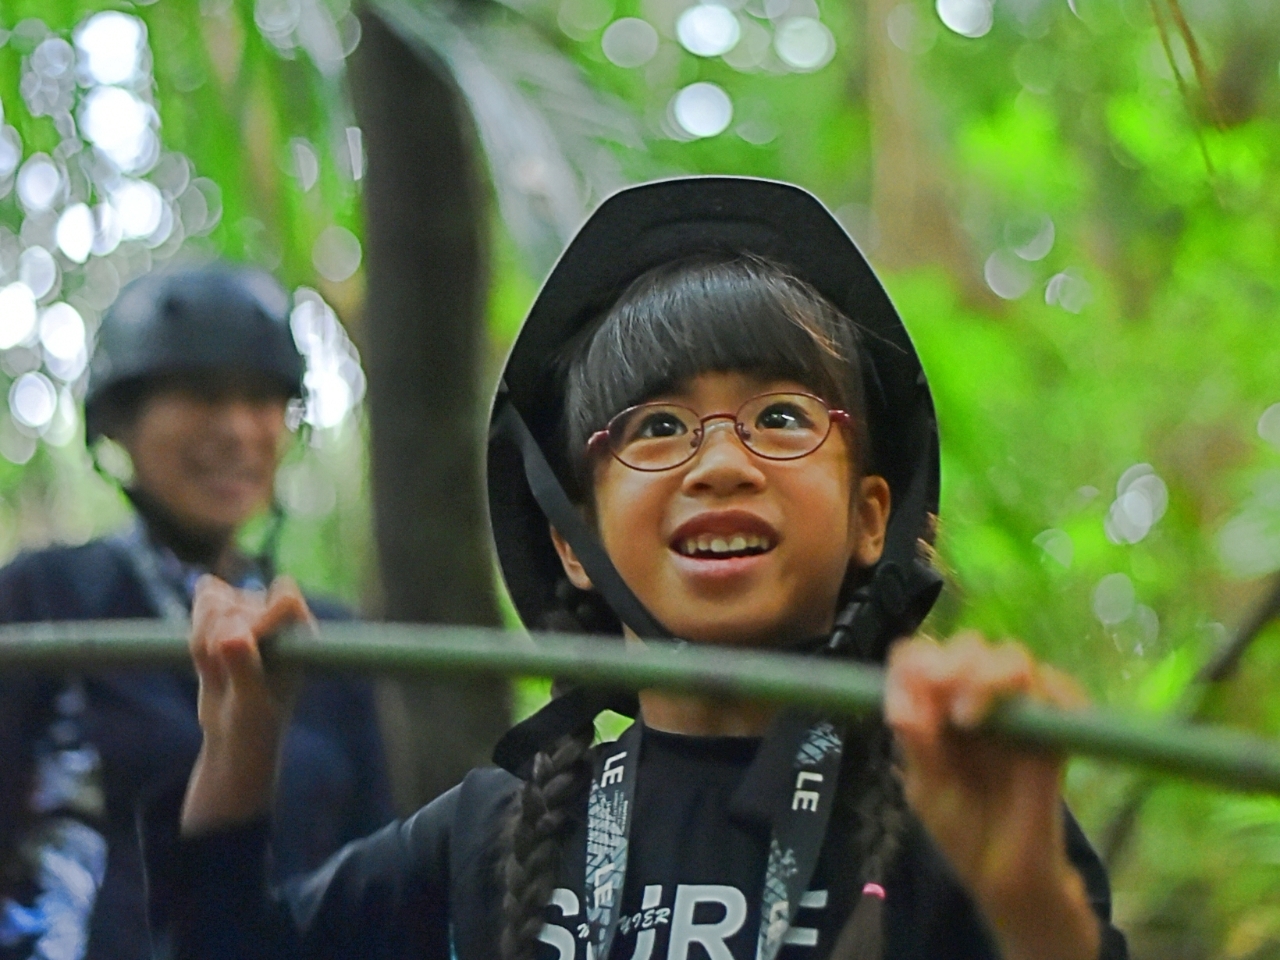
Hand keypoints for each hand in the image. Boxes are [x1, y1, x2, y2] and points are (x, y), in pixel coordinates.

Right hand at [181, 575, 314, 834]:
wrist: (232, 733)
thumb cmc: (254, 723)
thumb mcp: (249, 702)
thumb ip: (243, 667)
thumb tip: (230, 636)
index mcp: (302, 632)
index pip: (284, 599)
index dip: (257, 619)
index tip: (237, 651)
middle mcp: (280, 615)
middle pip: (238, 602)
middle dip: (220, 640)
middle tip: (229, 678)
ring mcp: (251, 610)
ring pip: (214, 601)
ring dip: (204, 640)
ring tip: (220, 672)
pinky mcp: (225, 612)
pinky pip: (202, 603)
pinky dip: (195, 633)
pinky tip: (207, 660)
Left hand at [884, 632, 1099, 959]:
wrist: (1009, 882)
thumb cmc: (963, 834)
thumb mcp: (927, 792)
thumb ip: (918, 747)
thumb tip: (902, 707)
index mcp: (938, 708)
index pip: (922, 659)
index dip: (915, 662)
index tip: (910, 689)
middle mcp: (977, 700)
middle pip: (969, 646)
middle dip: (951, 662)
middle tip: (939, 696)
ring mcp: (1020, 712)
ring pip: (1013, 657)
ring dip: (986, 674)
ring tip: (966, 717)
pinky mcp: (1059, 733)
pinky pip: (1064, 691)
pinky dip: (1044, 692)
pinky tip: (1018, 720)